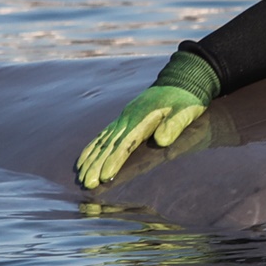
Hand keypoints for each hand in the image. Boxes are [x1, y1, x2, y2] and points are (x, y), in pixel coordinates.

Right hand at [76, 85, 205, 188]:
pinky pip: (103, 135)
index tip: (105, 177)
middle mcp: (127, 119)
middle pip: (108, 145)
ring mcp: (123, 119)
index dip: (114, 160)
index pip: (125, 144)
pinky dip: (92, 148)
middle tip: (86, 184)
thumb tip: (162, 141)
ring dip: (90, 159)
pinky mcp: (123, 120)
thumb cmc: (184, 101)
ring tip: (80, 176)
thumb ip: (174, 125)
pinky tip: (84, 159)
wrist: (179, 81)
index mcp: (142, 119)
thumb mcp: (185, 112)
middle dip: (96, 165)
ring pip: (102, 141)